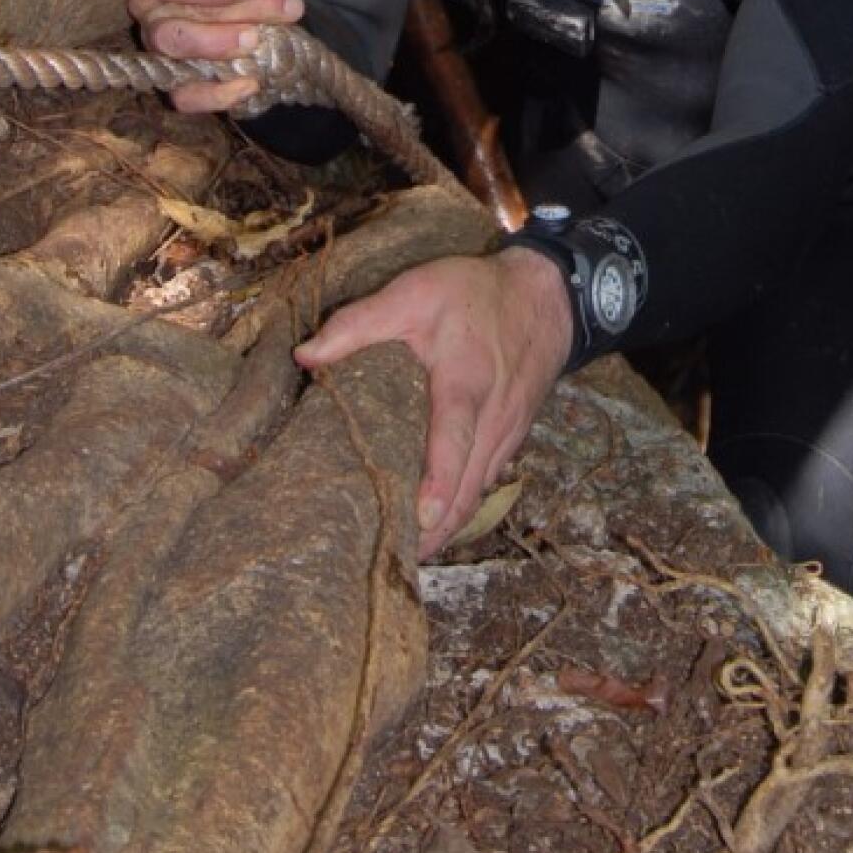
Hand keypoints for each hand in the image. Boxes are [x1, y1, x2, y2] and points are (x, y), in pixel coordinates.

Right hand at [127, 0, 304, 111]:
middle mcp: (149, 13)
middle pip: (170, 29)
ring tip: (255, 44)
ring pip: (172, 61)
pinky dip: (216, 96)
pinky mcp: (175, 80)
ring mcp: (158, 50)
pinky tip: (250, 83)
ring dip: (217, 55)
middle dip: (221, 27)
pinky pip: (184, 97)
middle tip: (263, 24)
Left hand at [294, 246, 572, 546]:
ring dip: (447, 528)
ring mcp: (507, 434)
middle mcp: (493, 417)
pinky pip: (486, 484)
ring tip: (404, 556)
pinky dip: (461, 510)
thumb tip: (305, 357)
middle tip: (392, 562)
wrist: (547, 297)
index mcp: (466, 381)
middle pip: (467, 486)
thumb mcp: (416, 291)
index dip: (440, 480)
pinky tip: (433, 526)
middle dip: (435, 530)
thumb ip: (359, 323)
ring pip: (478, 494)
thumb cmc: (477, 294)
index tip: (422, 519)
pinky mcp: (511, 440)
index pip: (455, 437)